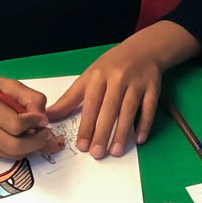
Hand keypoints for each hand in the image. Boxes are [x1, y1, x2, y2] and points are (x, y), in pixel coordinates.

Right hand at [0, 72, 58, 157]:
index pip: (16, 125)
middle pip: (15, 146)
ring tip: (35, 134)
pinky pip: (4, 155)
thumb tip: (43, 119)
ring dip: (29, 147)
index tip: (43, 120)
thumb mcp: (6, 84)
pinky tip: (19, 137)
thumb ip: (29, 98)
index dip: (34, 124)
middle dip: (36, 142)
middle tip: (46, 133)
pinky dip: (17, 148)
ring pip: (11, 154)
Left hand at [46, 21, 199, 159]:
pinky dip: (144, 124)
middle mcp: (118, 78)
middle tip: (97, 154)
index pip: (91, 104)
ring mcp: (137, 83)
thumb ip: (69, 99)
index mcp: (99, 76)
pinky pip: (149, 108)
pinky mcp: (153, 87)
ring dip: (122, 132)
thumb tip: (48, 115)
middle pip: (110, 108)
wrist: (142, 49)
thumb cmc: (111, 66)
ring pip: (129, 110)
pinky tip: (139, 139)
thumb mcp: (88, 77)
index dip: (86, 125)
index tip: (82, 145)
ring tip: (115, 151)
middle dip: (103, 132)